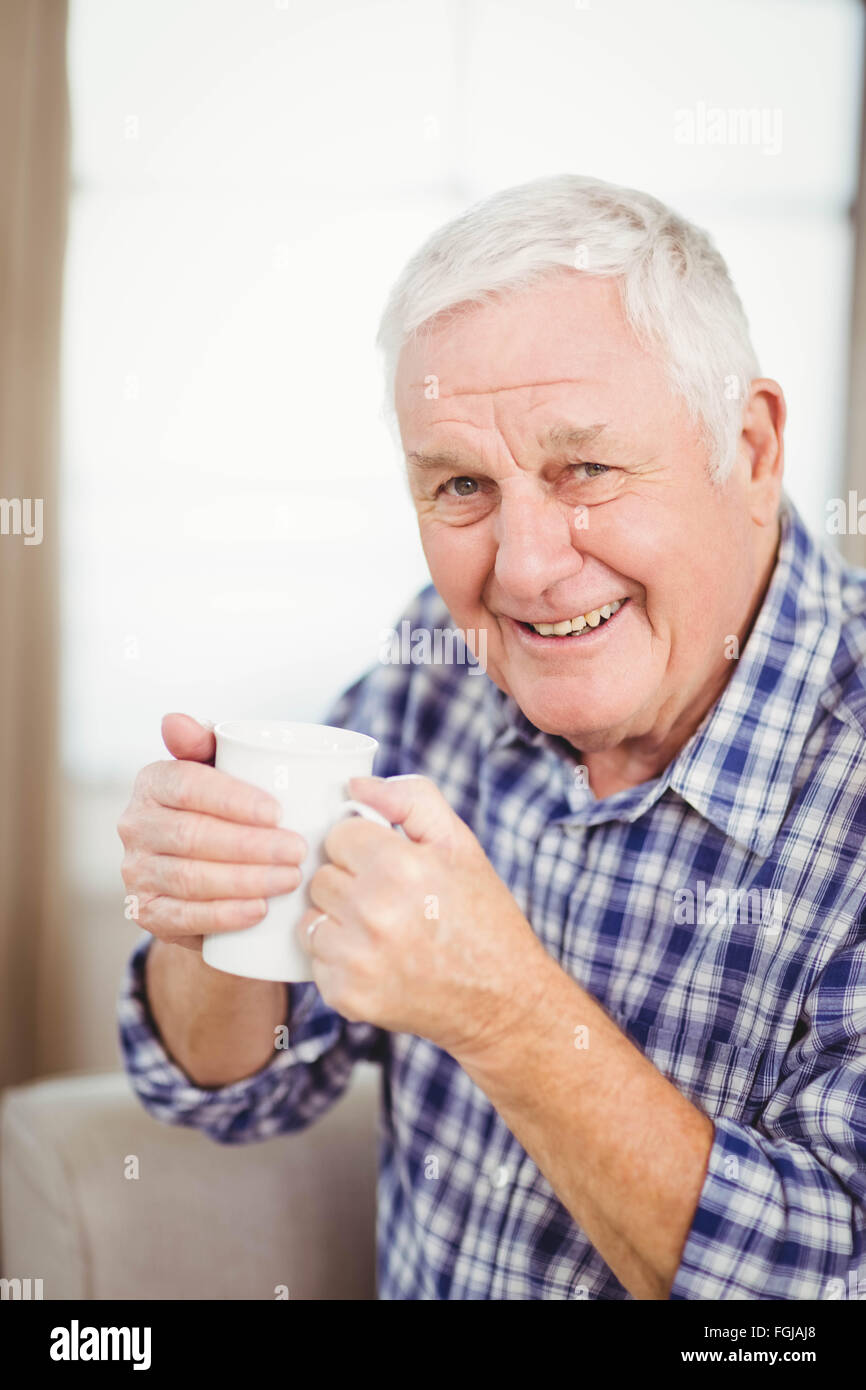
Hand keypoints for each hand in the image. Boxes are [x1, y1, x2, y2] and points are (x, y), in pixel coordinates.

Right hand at [118, 713, 306, 950]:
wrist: (201, 864)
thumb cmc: (221, 805)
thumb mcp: (218, 767)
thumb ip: (205, 738)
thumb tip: (174, 721)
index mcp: (152, 783)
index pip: (188, 786)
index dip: (232, 799)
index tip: (278, 812)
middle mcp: (135, 826)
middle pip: (194, 836)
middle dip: (251, 845)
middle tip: (297, 850)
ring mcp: (137, 872)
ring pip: (191, 878)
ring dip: (246, 881)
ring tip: (291, 877)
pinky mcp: (147, 913)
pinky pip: (184, 918)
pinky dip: (225, 916)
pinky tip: (259, 909)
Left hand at [296, 774, 553, 1057]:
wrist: (501, 999)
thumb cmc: (481, 915)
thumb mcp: (459, 844)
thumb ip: (411, 799)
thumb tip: (355, 786)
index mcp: (399, 867)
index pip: (339, 835)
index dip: (364, 847)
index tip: (388, 865)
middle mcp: (372, 913)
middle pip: (321, 877)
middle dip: (350, 883)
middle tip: (390, 901)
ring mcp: (356, 959)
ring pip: (311, 918)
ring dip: (338, 922)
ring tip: (383, 932)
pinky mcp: (346, 995)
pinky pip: (316, 960)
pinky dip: (339, 960)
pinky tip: (377, 961)